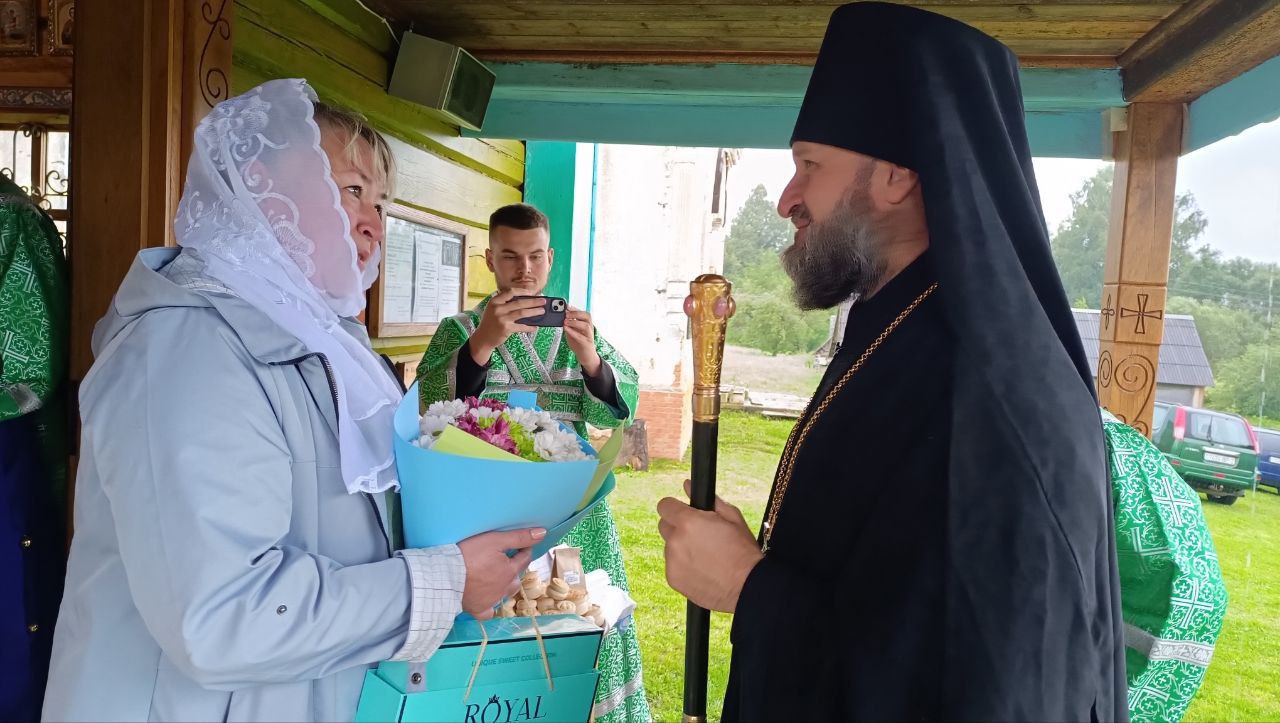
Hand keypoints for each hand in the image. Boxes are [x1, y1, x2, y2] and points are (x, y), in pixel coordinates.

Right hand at [457, 527, 544, 619]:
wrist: (446, 576)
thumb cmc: (469, 555)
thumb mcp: (495, 540)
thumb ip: (519, 537)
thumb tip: (542, 533)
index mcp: (510, 571)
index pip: (524, 558)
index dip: (524, 549)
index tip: (521, 544)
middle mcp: (504, 588)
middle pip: (516, 577)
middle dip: (515, 568)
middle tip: (506, 559)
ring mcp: (491, 601)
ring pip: (505, 594)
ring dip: (505, 586)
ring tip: (497, 577)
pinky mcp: (478, 610)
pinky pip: (488, 613)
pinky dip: (490, 608)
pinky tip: (487, 602)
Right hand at [471, 290, 545, 364]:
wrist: (483, 338)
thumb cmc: (490, 323)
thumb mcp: (493, 310)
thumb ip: (504, 304)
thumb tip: (525, 301)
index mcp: (494, 301)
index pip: (510, 292)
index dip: (522, 291)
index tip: (531, 291)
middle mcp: (498, 308)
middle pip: (519, 303)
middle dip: (533, 301)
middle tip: (543, 300)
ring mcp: (502, 318)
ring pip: (522, 313)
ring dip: (534, 312)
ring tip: (542, 311)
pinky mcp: (506, 328)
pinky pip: (521, 326)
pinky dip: (529, 327)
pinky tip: (535, 327)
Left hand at [564, 306, 601, 375]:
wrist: (586, 357)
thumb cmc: (579, 344)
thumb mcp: (572, 332)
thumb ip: (568, 325)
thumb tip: (561, 318)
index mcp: (586, 324)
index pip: (583, 313)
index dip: (575, 309)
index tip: (566, 306)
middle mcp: (589, 328)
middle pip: (587, 316)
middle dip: (576, 313)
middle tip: (565, 314)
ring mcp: (589, 336)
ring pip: (585, 325)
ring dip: (575, 322)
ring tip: (565, 321)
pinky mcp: (587, 343)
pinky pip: (581, 337)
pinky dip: (573, 332)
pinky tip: (566, 329)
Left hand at [657, 480, 762, 612]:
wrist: (747, 587)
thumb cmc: (742, 551)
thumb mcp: (732, 518)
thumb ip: (707, 500)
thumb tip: (687, 485)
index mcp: (688, 522)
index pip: (664, 505)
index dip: (674, 507)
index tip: (683, 512)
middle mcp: (675, 541)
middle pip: (664, 526)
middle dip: (677, 527)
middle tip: (698, 535)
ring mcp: (672, 562)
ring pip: (669, 547)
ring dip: (680, 547)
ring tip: (704, 556)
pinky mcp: (672, 579)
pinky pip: (672, 566)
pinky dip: (682, 566)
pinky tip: (702, 569)